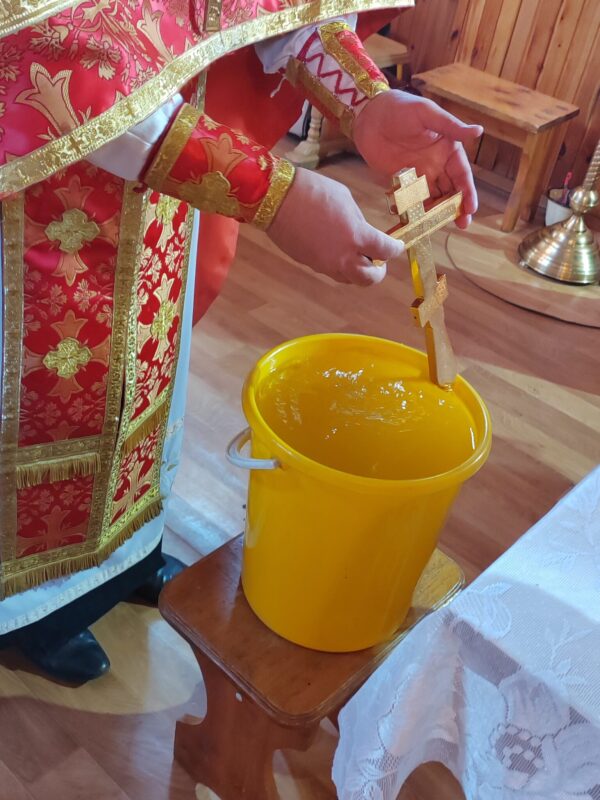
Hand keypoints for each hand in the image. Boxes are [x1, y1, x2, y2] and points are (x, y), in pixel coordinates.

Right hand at [267, 167, 403, 285]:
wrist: (277, 199)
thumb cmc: (314, 191)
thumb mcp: (346, 200)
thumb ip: (359, 222)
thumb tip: (363, 232)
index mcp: (358, 237)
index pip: (386, 251)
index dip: (395, 248)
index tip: (397, 245)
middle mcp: (344, 258)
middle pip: (370, 279)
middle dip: (378, 271)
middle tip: (379, 260)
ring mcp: (325, 265)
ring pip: (350, 279)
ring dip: (358, 271)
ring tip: (357, 256)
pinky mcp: (311, 264)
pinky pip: (331, 271)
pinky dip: (339, 265)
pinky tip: (336, 250)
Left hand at [352, 90, 483, 228]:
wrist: (369, 115)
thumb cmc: (401, 107)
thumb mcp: (428, 114)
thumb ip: (451, 127)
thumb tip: (479, 131)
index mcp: (447, 149)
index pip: (462, 174)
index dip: (468, 192)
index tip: (471, 208)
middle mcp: (436, 164)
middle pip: (451, 190)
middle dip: (457, 207)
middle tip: (463, 224)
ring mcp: (419, 174)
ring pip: (433, 198)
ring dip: (438, 213)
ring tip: (441, 226)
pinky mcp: (401, 181)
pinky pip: (412, 199)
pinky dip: (416, 210)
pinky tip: (418, 222)